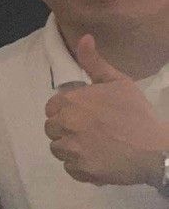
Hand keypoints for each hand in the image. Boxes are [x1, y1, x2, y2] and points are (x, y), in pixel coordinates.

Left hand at [43, 34, 168, 185]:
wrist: (156, 149)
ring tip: (94, 147)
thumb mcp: (118, 82)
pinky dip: (81, 167)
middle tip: (90, 132)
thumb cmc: (137, 114)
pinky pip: (70, 169)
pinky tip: (97, 161)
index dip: (65, 111)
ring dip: (72, 149)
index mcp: (71, 102)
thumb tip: (84, 37)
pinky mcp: (81, 170)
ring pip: (58, 150)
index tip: (82, 116)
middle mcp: (66, 124)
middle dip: (66, 130)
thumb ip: (94, 62)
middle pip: (52, 129)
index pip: (51, 108)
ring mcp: (72, 149)